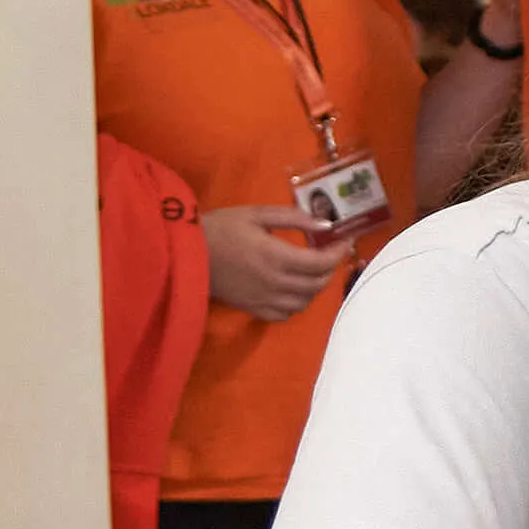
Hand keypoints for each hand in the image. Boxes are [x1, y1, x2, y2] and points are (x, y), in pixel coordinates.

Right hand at [202, 204, 351, 320]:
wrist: (185, 253)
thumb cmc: (219, 228)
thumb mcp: (256, 214)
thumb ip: (294, 218)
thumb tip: (326, 225)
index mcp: (276, 256)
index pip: (321, 263)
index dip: (338, 253)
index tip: (343, 241)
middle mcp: (274, 282)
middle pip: (317, 284)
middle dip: (329, 268)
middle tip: (327, 253)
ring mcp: (264, 299)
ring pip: (305, 301)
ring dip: (315, 286)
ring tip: (310, 269)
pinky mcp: (253, 309)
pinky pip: (286, 314)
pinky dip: (297, 303)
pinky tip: (292, 288)